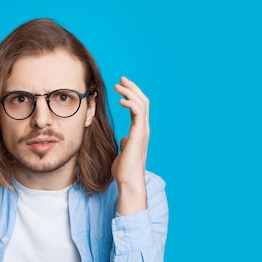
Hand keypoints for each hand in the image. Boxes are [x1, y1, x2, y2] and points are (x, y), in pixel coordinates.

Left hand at [111, 76, 149, 214]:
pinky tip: (120, 100)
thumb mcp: (124, 152)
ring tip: (118, 85)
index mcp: (139, 131)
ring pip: (141, 104)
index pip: (138, 108)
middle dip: (132, 88)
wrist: (128, 181)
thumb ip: (126, 143)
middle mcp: (143, 129)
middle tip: (121, 79)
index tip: (121, 87)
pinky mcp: (138, 134)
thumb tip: (124, 138)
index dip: (131, 95)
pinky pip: (138, 113)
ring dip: (130, 92)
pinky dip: (130, 103)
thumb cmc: (124, 170)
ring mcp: (142, 131)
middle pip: (142, 101)